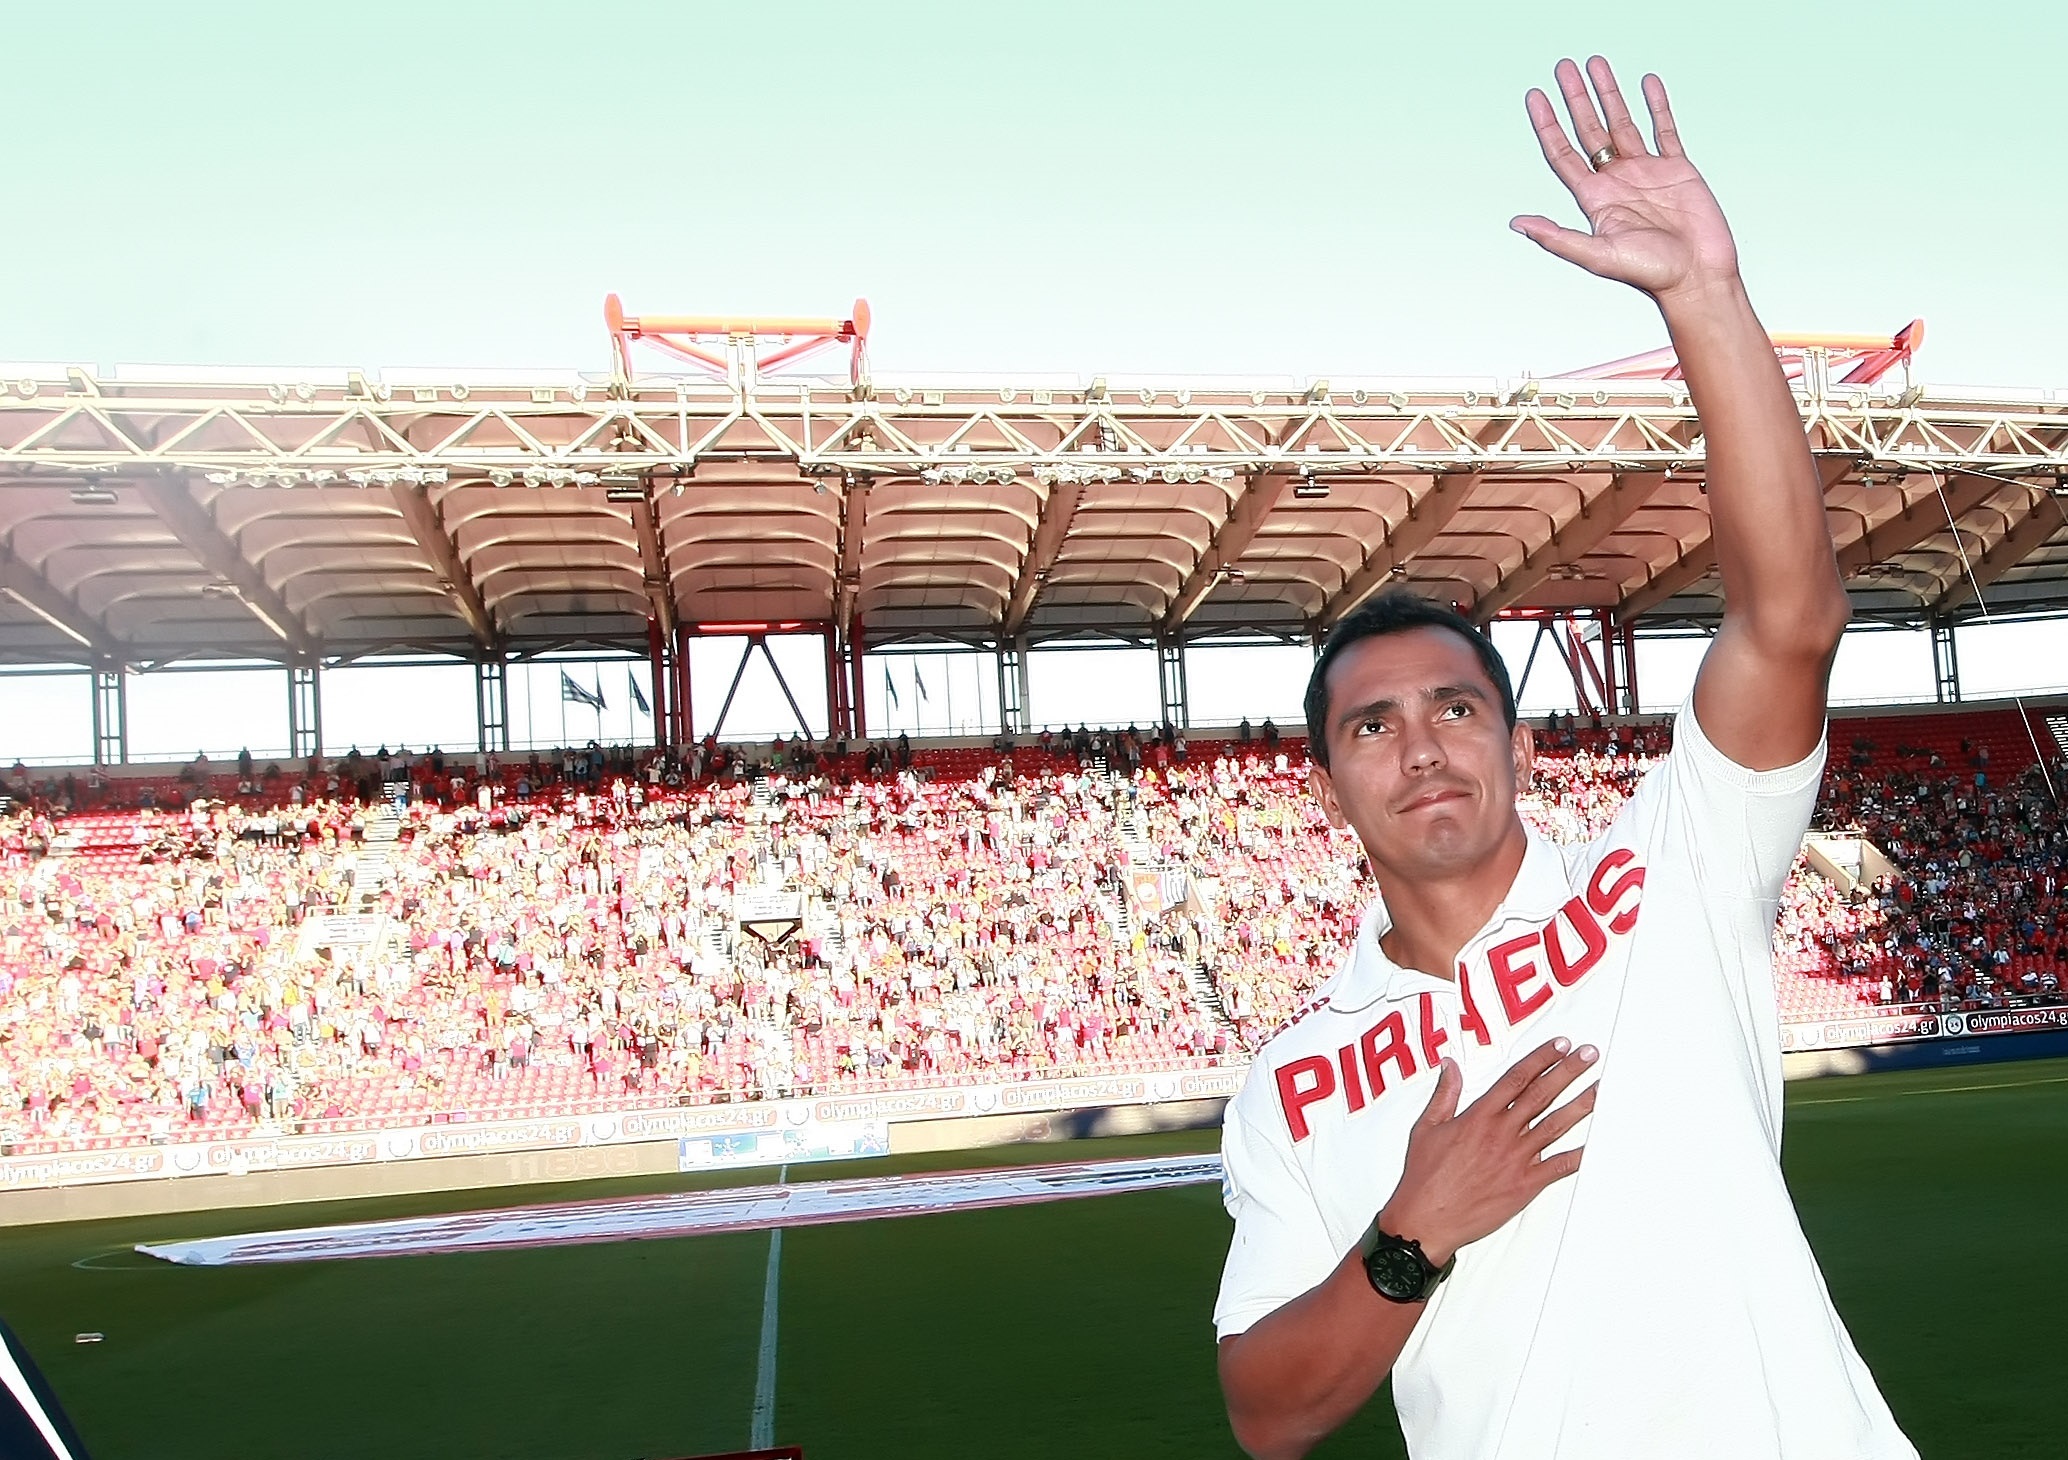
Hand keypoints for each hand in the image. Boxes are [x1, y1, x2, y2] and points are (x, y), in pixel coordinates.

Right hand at [1379, 1037, 1596, 1264]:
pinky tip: (1595, 1145)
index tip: (1560, 1045)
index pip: (1517, 1078)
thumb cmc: (1425, 1177)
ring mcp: (1516, 1158)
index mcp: (1479, 1116)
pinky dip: (1579, 1156)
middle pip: (1542, 1094)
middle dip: (1568, 1071)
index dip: (1541, 1058)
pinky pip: (1558, 1167)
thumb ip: (1444, 1094)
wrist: (1427, 1218)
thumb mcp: (1427, 1127)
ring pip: (1555, 1125)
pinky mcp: (1525, 1184)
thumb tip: (1450, 1066)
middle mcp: (1501, 1133)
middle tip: (1589, 1055)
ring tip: (1601, 1088)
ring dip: (1580, 1104)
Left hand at [1510, 57, 1738, 304]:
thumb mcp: (1598, 255)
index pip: (1563, 153)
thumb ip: (1558, 238)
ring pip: (1623, 123)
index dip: (1548, 124)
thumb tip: (1517, 223)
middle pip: (1589, 130)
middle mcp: (1616, 181)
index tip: (1535, 95)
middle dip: (1576, 98)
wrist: (1697, 277)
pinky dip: (1656, 105)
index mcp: (1595, 198)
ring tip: (1597, 62)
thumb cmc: (1649, 273)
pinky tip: (1646, 82)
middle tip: (1564, 65)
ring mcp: (1646, 172)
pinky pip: (1665, 128)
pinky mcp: (1677, 169)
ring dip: (1609, 93)